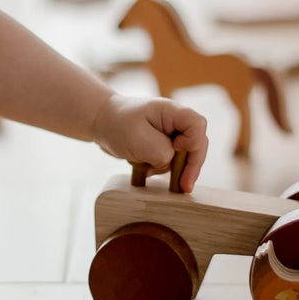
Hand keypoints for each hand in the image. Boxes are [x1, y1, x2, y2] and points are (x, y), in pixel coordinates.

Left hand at [91, 94, 208, 191]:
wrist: (101, 123)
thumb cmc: (117, 124)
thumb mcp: (139, 139)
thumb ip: (161, 152)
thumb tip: (170, 163)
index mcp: (172, 112)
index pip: (197, 125)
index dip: (193, 142)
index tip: (176, 150)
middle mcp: (175, 123)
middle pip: (197, 144)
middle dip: (190, 167)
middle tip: (184, 187)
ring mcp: (170, 135)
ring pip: (183, 158)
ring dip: (168, 168)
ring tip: (145, 166)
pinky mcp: (163, 147)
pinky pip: (169, 163)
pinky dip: (157, 168)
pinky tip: (142, 166)